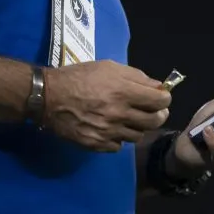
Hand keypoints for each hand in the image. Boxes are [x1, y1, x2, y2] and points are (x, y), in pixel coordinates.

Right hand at [43, 60, 171, 151]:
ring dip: (137, 127)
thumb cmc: (79, 76)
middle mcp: (120, 114)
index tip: (161, 97)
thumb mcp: (108, 67)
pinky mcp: (97, 145)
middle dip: (158, 115)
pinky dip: (118, 138)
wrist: (49, 97)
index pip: (160, 101)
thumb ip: (135, 76)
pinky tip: (111, 128)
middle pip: (154, 121)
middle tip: (152, 110)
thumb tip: (157, 86)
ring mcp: (109, 132)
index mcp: (124, 91)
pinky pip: (118, 146)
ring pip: (137, 136)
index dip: (164, 98)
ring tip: (128, 118)